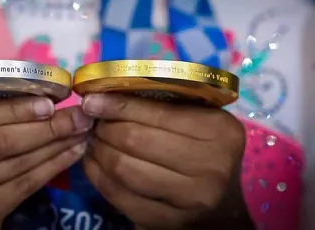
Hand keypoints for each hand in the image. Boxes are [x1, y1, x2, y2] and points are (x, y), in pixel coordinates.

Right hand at [0, 98, 92, 229]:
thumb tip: (33, 89)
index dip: (15, 109)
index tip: (50, 102)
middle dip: (45, 127)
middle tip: (78, 115)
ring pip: (14, 166)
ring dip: (54, 147)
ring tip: (80, 132)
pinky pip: (21, 188)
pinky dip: (50, 169)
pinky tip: (70, 153)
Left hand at [81, 94, 250, 229]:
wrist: (224, 204)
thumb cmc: (205, 150)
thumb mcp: (198, 119)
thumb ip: (161, 104)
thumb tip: (102, 96)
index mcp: (219, 130)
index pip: (157, 112)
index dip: (117, 105)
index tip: (91, 100)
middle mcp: (211, 165)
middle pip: (135, 140)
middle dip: (105, 129)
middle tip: (95, 123)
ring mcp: (191, 198)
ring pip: (124, 169)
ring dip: (99, 152)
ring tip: (95, 142)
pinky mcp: (169, 222)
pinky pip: (120, 196)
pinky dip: (98, 177)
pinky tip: (94, 164)